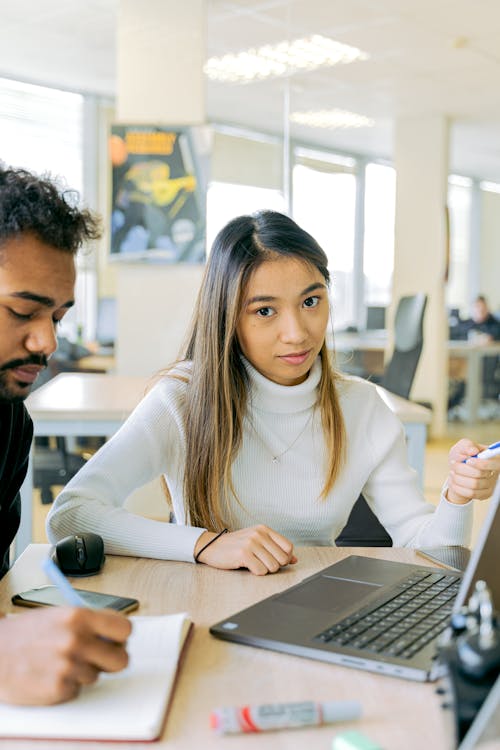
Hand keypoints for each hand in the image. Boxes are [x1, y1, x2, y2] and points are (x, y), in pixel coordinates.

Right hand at [0, 606, 130, 704]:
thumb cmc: (27, 633)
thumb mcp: (60, 615)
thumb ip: (90, 623)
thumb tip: (117, 636)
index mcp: (79, 616)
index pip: (125, 629)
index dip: (121, 637)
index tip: (116, 640)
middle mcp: (76, 640)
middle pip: (121, 660)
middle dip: (112, 660)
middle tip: (98, 657)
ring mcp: (68, 666)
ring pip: (97, 676)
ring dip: (83, 672)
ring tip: (61, 662)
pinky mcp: (58, 689)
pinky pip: (78, 690)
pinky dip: (68, 685)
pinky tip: (51, 674)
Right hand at [194, 525, 296, 574]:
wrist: (212, 546)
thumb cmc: (235, 546)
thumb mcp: (257, 542)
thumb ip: (275, 549)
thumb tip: (294, 560)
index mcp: (264, 529)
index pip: (288, 547)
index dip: (285, 558)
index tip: (275, 560)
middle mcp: (259, 534)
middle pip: (282, 559)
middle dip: (274, 566)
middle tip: (261, 563)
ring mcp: (251, 543)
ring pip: (273, 567)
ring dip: (264, 570)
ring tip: (254, 564)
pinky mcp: (243, 554)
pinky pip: (261, 571)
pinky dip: (255, 572)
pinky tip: (247, 566)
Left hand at [446, 439, 499, 503]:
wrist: (457, 470)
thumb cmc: (462, 455)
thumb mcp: (463, 446)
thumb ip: (467, 445)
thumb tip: (473, 451)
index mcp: (494, 459)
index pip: (493, 464)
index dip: (480, 463)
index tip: (468, 461)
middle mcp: (495, 473)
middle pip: (480, 474)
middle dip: (462, 468)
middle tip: (453, 463)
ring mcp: (491, 485)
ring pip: (474, 485)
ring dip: (458, 478)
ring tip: (452, 472)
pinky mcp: (484, 494)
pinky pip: (471, 494)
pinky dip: (459, 487)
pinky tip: (453, 481)